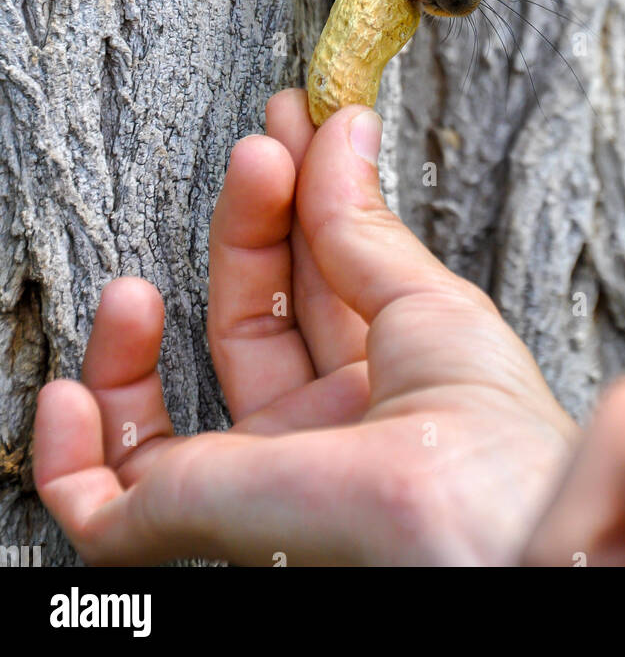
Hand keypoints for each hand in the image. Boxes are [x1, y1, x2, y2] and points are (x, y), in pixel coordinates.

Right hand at [34, 93, 575, 565]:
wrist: (499, 551)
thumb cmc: (500, 457)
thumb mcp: (432, 312)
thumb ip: (362, 228)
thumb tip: (340, 129)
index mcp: (385, 391)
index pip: (314, 282)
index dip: (294, 201)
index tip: (290, 123)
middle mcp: (325, 440)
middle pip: (249, 328)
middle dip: (243, 232)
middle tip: (255, 150)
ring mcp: (266, 489)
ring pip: (169, 423)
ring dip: (139, 341)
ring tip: (140, 281)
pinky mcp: (207, 532)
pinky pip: (112, 512)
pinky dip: (73, 456)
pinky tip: (76, 385)